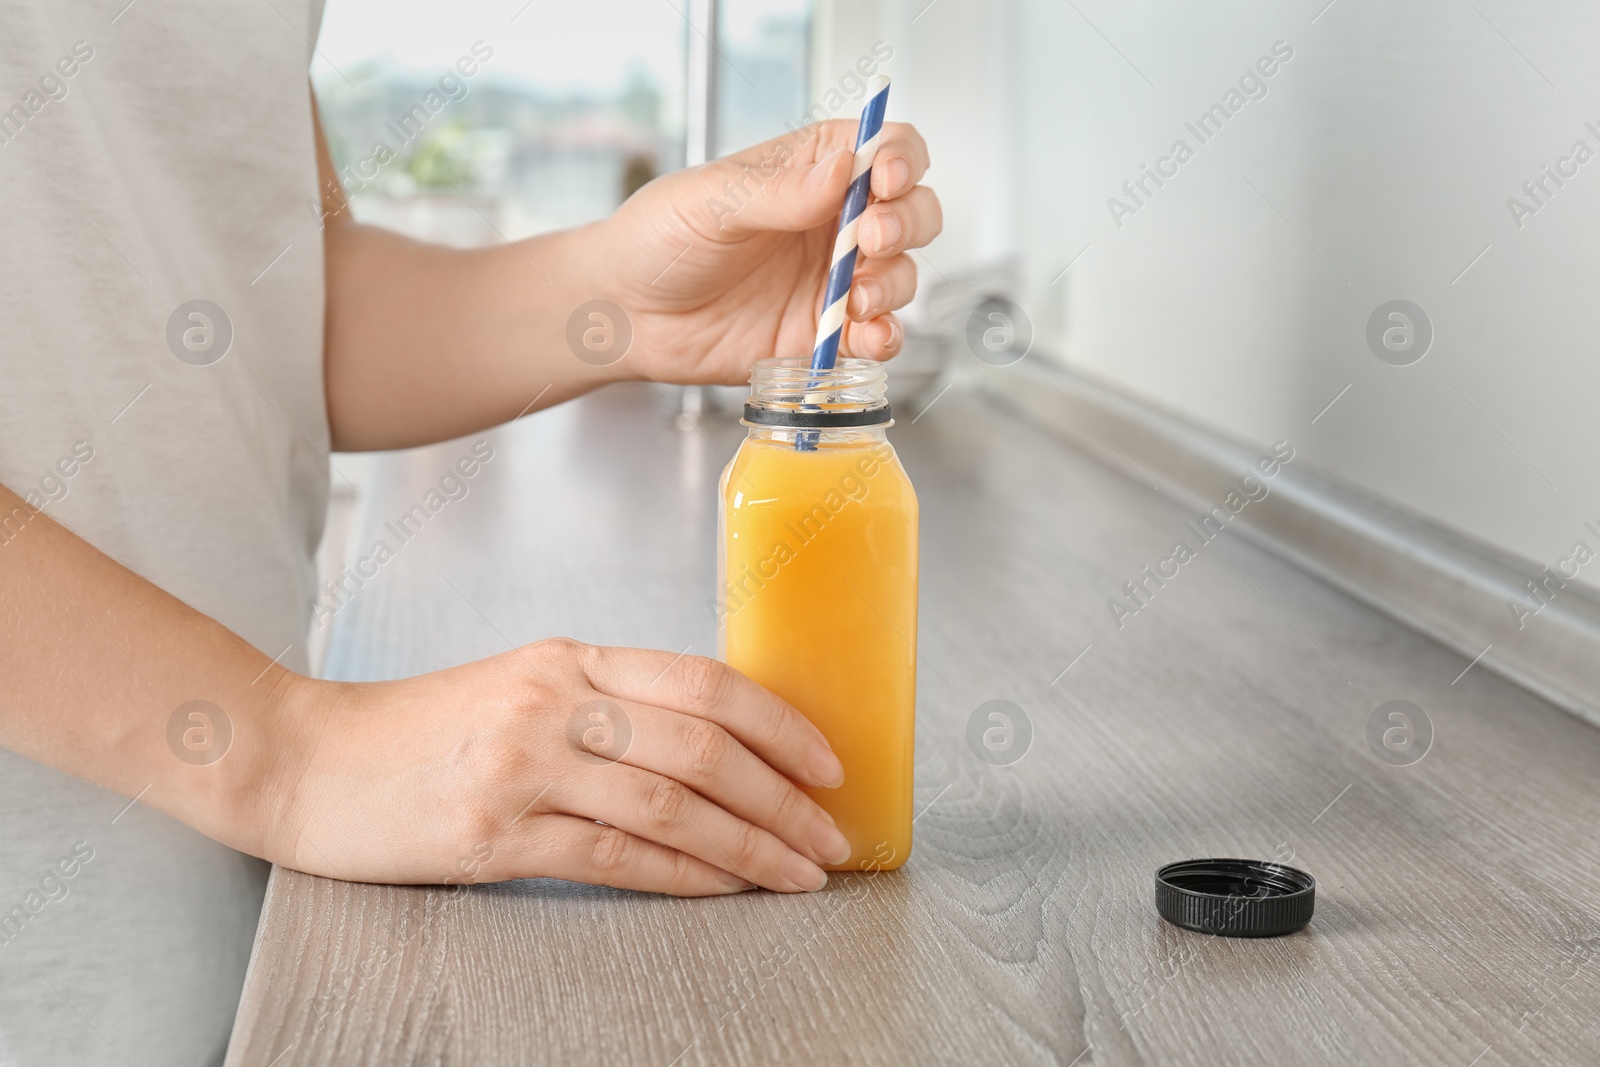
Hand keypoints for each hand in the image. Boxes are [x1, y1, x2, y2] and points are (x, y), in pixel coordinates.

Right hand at [263, 639, 849, 894]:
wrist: (303, 760)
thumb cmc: (420, 730)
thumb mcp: (521, 687)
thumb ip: (607, 703)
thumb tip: (714, 745)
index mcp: (569, 659)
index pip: (703, 681)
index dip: (780, 723)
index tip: (828, 763)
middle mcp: (555, 702)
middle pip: (704, 746)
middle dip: (785, 798)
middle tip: (830, 836)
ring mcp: (524, 767)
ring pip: (673, 806)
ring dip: (751, 846)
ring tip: (799, 873)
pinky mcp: (495, 835)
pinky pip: (617, 858)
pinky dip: (685, 877)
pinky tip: (724, 890)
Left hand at [593, 120, 941, 384]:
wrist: (627, 315)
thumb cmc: (657, 239)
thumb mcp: (712, 201)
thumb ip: (782, 191)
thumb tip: (845, 168)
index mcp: (813, 171)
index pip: (887, 148)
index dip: (900, 160)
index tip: (883, 181)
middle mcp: (834, 223)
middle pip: (912, 211)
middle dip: (906, 224)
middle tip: (870, 241)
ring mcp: (834, 281)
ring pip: (902, 275)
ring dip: (894, 285)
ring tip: (855, 299)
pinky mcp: (824, 335)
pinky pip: (876, 336)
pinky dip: (884, 338)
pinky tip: (864, 338)